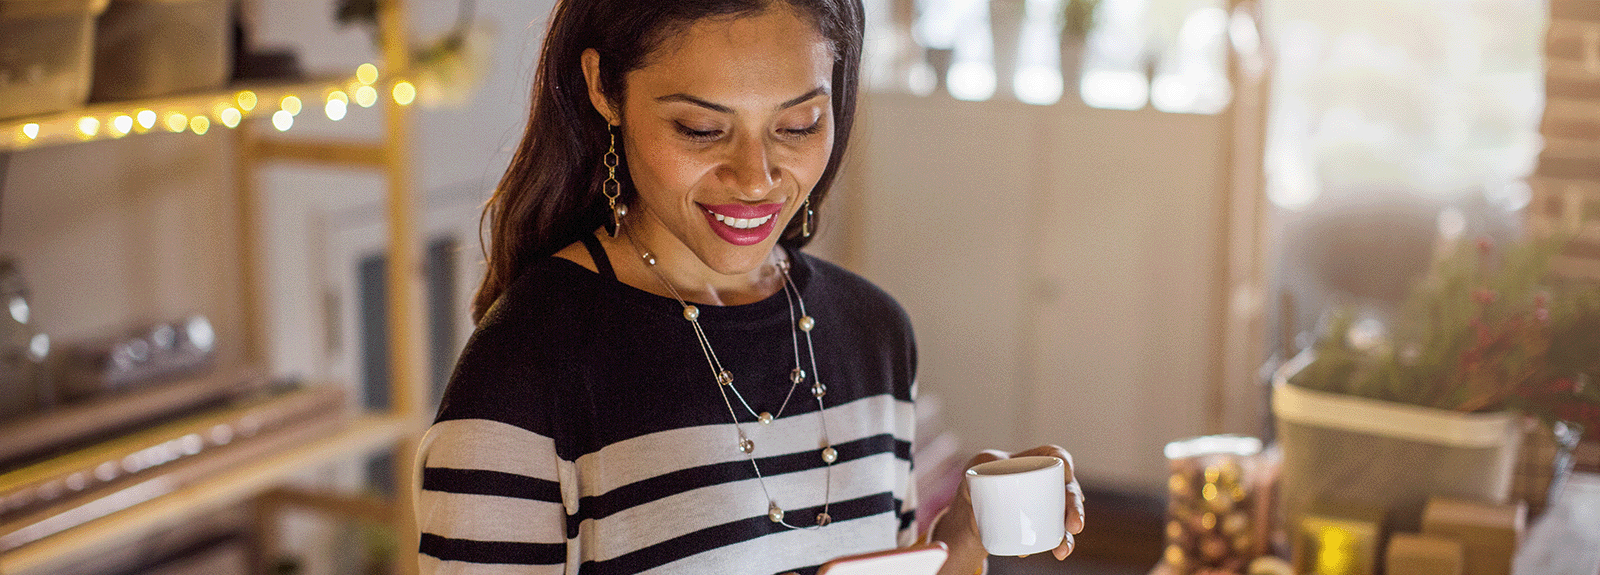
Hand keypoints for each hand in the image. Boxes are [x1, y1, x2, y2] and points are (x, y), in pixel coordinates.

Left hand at [933, 446, 1084, 567]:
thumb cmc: (978, 481)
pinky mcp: (1042, 524)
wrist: (972, 511)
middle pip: (1068, 489)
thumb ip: (980, 466)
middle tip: (1074, 525)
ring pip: (1067, 516)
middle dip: (1075, 508)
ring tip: (1062, 549)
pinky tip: (1055, 552)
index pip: (1057, 456)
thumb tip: (985, 480)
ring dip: (1070, 533)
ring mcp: (1047, 504)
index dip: (1066, 465)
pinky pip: (1056, 533)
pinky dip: (1058, 543)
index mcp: (1035, 460)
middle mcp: (1047, 481)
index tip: (1066, 476)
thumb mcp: (976, 467)